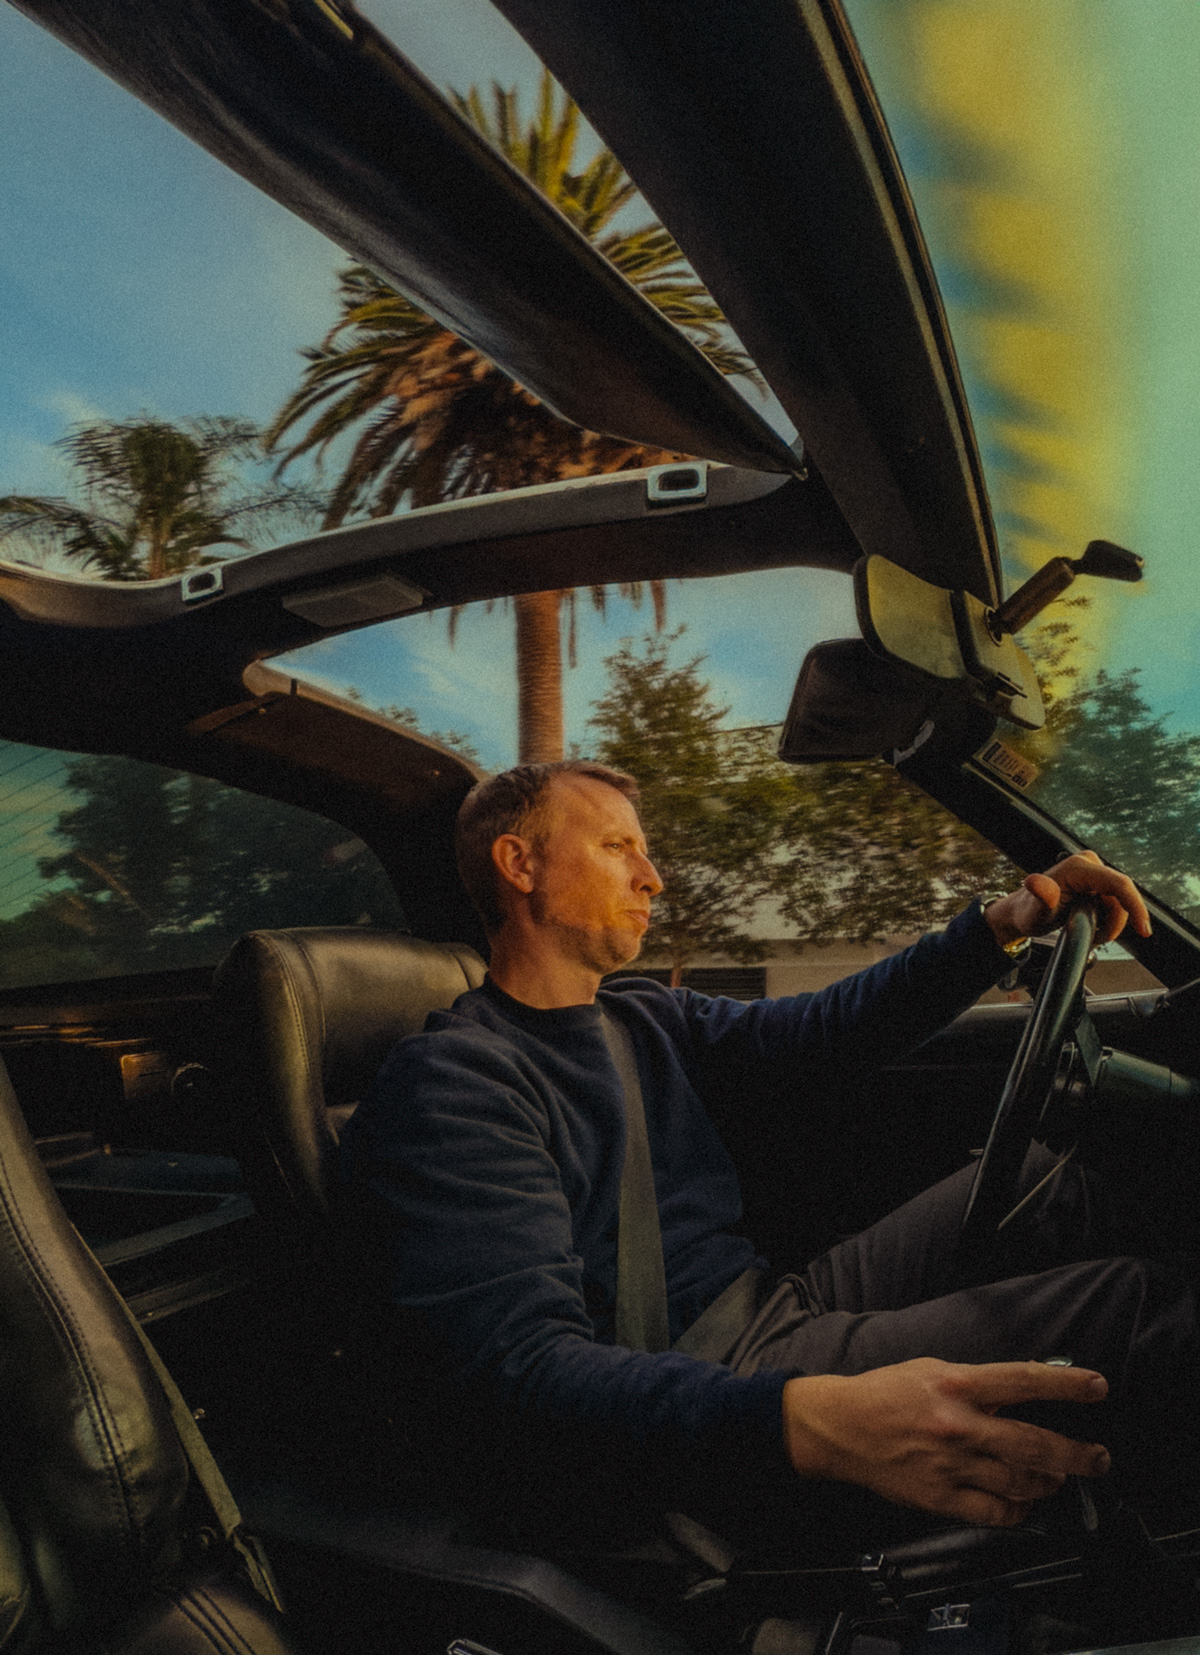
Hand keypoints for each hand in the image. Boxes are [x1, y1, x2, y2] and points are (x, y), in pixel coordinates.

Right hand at [782, 1357, 1109, 1525]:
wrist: (840, 1427)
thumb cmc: (885, 1392)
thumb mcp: (932, 1369)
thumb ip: (977, 1383)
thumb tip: (1021, 1396)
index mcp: (956, 1384)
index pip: (1024, 1382)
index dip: (1066, 1385)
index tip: (1098, 1388)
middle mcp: (959, 1425)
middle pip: (1034, 1445)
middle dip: (1077, 1454)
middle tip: (1098, 1458)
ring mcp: (951, 1466)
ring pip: (1020, 1484)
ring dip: (1048, 1484)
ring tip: (1057, 1479)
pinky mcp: (940, 1498)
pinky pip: (994, 1513)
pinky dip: (1017, 1510)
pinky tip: (1023, 1503)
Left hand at [984, 850, 1150, 948]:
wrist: (1023, 912)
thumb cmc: (1028, 912)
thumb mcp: (1034, 910)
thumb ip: (1040, 896)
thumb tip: (1034, 882)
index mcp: (1078, 868)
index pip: (1118, 885)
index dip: (1135, 906)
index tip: (1144, 930)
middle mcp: (1088, 863)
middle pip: (1121, 896)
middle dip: (1115, 922)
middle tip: (1097, 938)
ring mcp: (1093, 871)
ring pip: (1118, 901)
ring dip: (1110, 922)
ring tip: (1091, 932)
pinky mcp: (1095, 880)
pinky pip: (1113, 901)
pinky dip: (1108, 917)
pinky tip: (1093, 925)